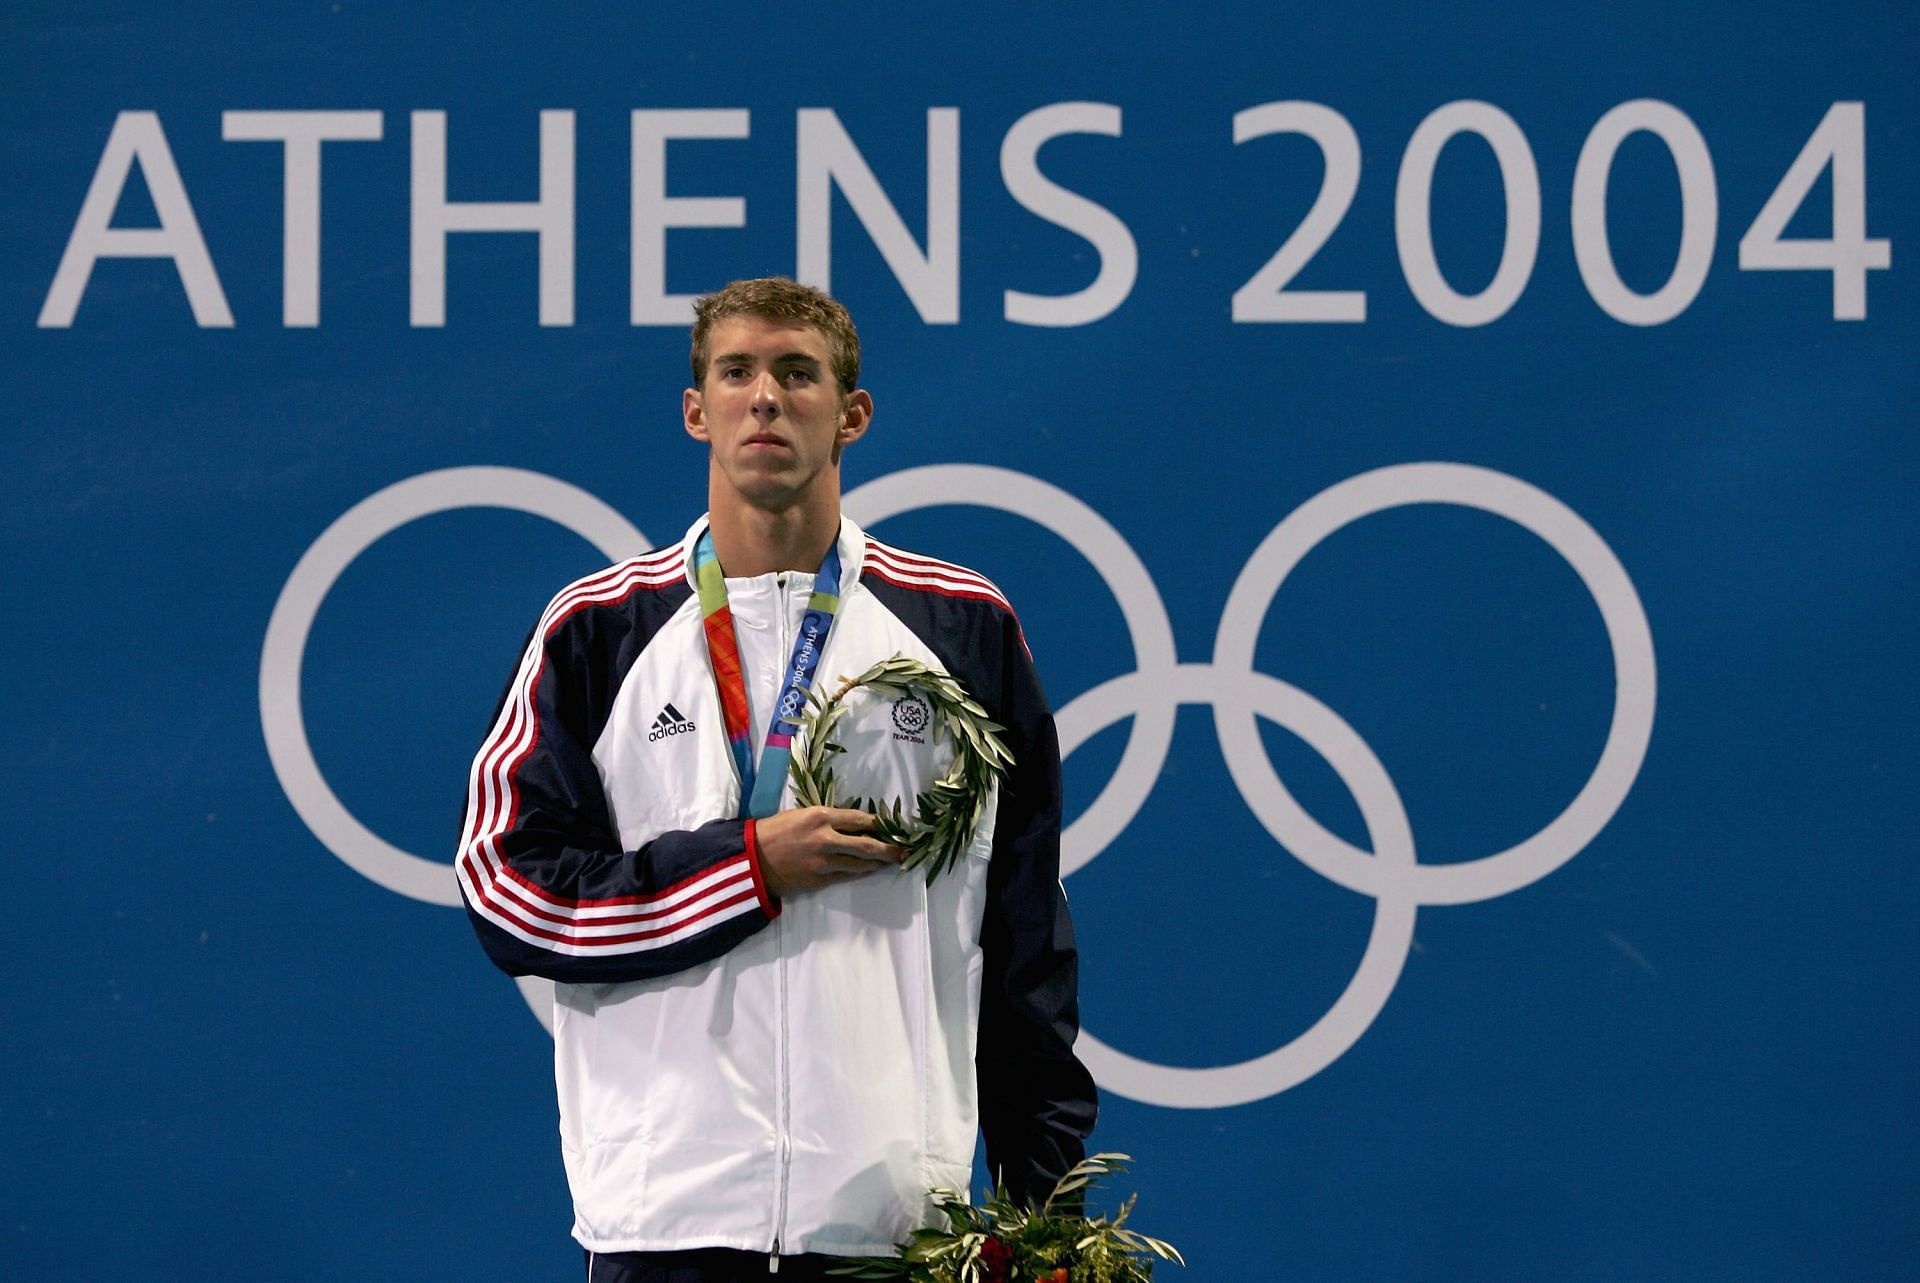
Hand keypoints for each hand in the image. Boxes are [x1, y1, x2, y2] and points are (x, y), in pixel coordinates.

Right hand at [755, 807, 902, 898]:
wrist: (751, 859)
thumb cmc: (774, 831)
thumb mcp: (801, 815)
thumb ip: (827, 819)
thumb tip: (852, 823)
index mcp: (820, 816)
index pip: (859, 819)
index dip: (878, 824)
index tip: (890, 825)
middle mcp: (825, 838)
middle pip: (866, 844)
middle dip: (887, 848)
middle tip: (902, 851)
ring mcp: (823, 862)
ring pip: (859, 864)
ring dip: (877, 863)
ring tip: (890, 862)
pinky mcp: (819, 880)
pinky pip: (846, 876)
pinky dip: (860, 873)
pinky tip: (869, 870)